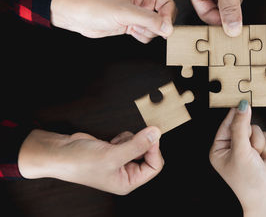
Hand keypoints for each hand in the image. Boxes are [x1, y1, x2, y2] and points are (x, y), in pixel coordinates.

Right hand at [18, 127, 163, 194]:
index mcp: (128, 182)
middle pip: (149, 155)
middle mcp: (126, 173)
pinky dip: (123, 137)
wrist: (60, 152)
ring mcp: (121, 161)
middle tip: (133, 137)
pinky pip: (130, 140)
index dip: (154, 150)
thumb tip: (156, 133)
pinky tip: (110, 141)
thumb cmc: (80, 162)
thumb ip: (137, 144)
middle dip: (141, 144)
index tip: (151, 137)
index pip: (154, 167)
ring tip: (114, 143)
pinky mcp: (116, 150)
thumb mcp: (112, 155)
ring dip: (131, 139)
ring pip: (140, 145)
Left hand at [50, 0, 176, 42]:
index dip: (168, 16)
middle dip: (157, 26)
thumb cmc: (95, 6)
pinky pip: (145, 33)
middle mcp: (140, 3)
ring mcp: (135, 15)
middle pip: (162, 17)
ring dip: (148, 32)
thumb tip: (168, 28)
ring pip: (154, 28)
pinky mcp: (129, 25)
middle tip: (145, 28)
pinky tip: (130, 32)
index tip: (164, 28)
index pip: (166, 4)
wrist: (76, 15)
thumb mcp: (125, 12)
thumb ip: (149, 20)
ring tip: (133, 29)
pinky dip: (141, 36)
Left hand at [210, 100, 265, 216]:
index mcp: (219, 149)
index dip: (235, 115)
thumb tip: (242, 106)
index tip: (242, 102)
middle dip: (249, 136)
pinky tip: (264, 158)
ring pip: (255, 129)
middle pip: (243, 124)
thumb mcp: (240, 150)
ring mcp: (246, 148)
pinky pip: (265, 135)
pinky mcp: (259, 149)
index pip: (226, 124)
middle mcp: (231, 147)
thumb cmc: (248, 180)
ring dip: (258, 142)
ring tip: (257, 156)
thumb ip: (241, 126)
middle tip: (250, 147)